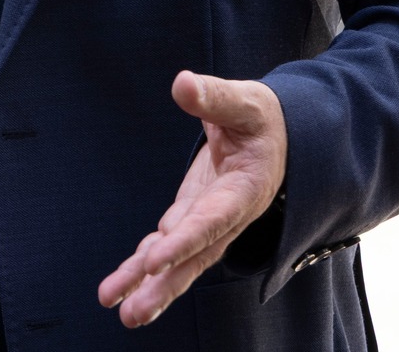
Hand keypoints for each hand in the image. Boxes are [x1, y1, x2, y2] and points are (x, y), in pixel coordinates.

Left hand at [98, 71, 287, 327]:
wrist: (278, 137)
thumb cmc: (262, 119)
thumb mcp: (245, 102)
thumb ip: (214, 97)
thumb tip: (182, 84)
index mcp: (244, 190)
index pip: (210, 220)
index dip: (183, 241)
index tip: (154, 261)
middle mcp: (226, 215)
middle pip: (194, 256)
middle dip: (164, 285)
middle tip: (131, 314)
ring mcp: (208, 219)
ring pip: (180, 260)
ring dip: (150, 286)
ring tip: (121, 312)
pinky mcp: (192, 216)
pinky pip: (168, 246)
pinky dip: (145, 266)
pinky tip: (122, 285)